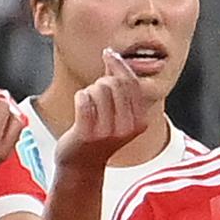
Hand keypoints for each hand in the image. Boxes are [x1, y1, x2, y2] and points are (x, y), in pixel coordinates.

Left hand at [53, 49, 147, 169]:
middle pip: (115, 83)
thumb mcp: (118, 113)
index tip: (108, 54)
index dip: (119, 63)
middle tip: (95, 92)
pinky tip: (80, 105)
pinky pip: (83, 99)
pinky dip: (80, 97)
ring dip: (89, 91)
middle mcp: (127, 127)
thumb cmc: (98, 134)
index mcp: (139, 121)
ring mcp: (107, 132)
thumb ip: (119, 87)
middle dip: (101, 81)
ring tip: (88, 104)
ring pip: (98, 89)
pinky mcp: (87, 134)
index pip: (132, 82)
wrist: (82, 165)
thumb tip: (113, 56)